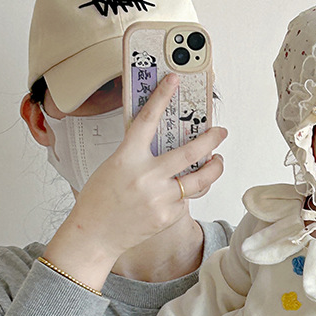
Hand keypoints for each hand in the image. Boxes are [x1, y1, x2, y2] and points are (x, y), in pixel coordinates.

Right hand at [44, 74, 226, 288]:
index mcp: (127, 158)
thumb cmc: (100, 199)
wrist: (94, 235)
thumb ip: (139, 155)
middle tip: (221, 132)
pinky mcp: (168, 216)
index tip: (174, 80)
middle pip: (191, 152)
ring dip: (215, 168)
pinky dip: (188, 194)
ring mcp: (160, 198)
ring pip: (201, 179)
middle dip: (212, 139)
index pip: (147, 120)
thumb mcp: (114, 166)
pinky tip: (181, 193)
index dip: (161, 97)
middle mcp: (146, 176)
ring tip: (217, 162)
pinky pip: (188, 200)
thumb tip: (167, 143)